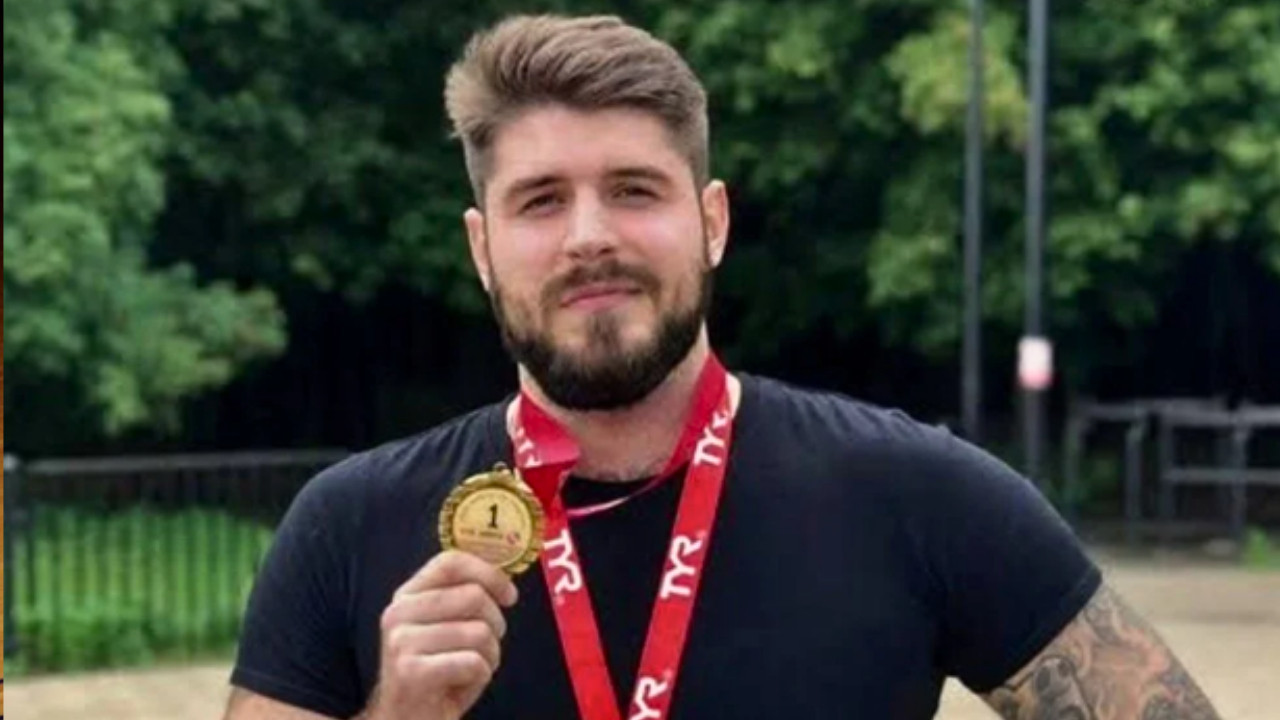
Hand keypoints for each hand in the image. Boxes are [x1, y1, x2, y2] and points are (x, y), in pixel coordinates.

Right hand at [363, 551, 518, 719]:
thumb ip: (463, 600)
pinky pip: (473, 662)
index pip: (451, 562)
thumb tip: (504, 576)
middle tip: (485, 648)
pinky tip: (461, 686)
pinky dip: (480, 676)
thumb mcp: (446, 629)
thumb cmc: (437, 674)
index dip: (489, 574)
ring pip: (478, 632)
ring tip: (470, 670)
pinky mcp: (411, 672)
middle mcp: (398, 613)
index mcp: (407, 596)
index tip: (509, 596)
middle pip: (473, 596)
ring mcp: (402, 642)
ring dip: (489, 656)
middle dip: (495, 625)